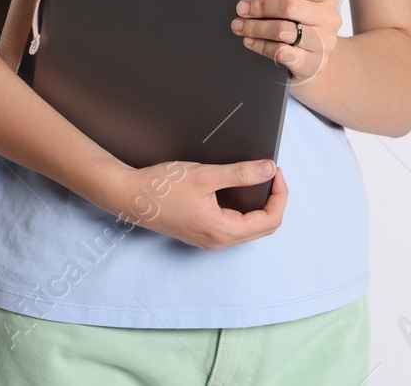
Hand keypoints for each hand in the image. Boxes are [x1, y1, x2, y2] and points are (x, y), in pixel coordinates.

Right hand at [91, 159, 286, 250]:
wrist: (130, 196)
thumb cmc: (162, 187)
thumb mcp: (205, 175)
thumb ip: (240, 173)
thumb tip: (268, 169)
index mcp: (222, 231)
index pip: (269, 220)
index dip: (279, 194)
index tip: (274, 170)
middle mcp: (218, 241)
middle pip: (264, 227)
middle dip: (274, 199)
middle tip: (270, 173)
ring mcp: (210, 239)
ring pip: (251, 228)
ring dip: (261, 205)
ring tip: (260, 178)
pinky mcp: (203, 233)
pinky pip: (236, 226)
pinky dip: (247, 209)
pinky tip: (242, 189)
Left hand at [231, 0, 340, 82]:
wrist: (320, 63)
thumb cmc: (307, 21)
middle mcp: (330, 18)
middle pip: (289, 6)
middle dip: (259, 6)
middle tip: (241, 7)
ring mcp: (323, 43)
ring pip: (283, 30)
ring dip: (255, 27)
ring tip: (239, 26)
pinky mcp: (312, 65)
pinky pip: (282, 53)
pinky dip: (262, 47)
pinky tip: (250, 42)